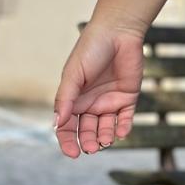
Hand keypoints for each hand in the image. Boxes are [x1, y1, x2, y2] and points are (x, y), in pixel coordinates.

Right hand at [53, 21, 145, 157]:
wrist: (118, 31)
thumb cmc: (91, 49)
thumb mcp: (73, 74)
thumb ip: (66, 98)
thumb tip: (57, 123)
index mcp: (74, 99)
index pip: (67, 127)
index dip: (67, 142)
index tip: (72, 153)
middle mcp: (91, 103)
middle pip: (87, 131)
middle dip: (88, 142)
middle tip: (91, 148)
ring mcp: (110, 100)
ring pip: (106, 128)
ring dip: (105, 137)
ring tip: (105, 140)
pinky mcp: (128, 96)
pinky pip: (126, 117)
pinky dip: (123, 127)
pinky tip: (122, 132)